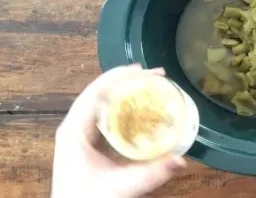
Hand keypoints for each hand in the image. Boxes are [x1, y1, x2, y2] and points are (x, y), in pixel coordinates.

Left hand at [51, 64, 186, 197]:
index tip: (142, 70)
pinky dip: (125, 111)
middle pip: (100, 94)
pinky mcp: (87, 146)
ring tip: (151, 88)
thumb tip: (181, 160)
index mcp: (74, 131)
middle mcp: (74, 128)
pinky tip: (142, 112)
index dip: (118, 77)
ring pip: (103, 105)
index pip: (95, 93)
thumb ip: (151, 174)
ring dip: (126, 95)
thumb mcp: (120, 187)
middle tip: (154, 77)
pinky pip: (107, 119)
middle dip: (127, 83)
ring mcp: (79, 136)